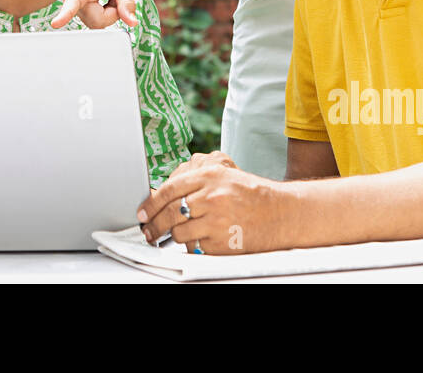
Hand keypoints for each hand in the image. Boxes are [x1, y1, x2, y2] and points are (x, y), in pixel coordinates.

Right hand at [51, 0, 135, 28]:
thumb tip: (132, 23)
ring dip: (109, 13)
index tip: (56, 24)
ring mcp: (74, 3)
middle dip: (112, 13)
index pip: (74, 2)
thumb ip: (126, 1)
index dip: (65, 14)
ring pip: (97, 22)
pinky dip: (106, 13)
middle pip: (96, 21)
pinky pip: (96, 20)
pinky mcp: (77, 8)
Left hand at [137, 158, 287, 254]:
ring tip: (177, 234)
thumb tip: (163, 193)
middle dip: (153, 225)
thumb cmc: (250, 193)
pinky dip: (193, 246)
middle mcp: (211, 197)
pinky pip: (195, 248)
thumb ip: (194, 180)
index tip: (142, 213)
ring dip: (175, 236)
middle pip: (169, 214)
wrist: (280, 212)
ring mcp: (216, 221)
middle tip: (148, 231)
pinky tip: (198, 240)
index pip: (169, 190)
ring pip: (179, 233)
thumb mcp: (223, 174)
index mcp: (209, 176)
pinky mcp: (222, 243)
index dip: (150, 203)